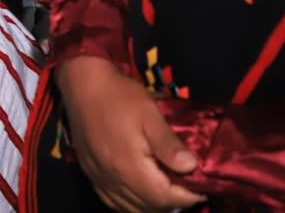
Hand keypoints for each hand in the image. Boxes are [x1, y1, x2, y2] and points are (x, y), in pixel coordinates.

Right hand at [56, 56, 205, 212]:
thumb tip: (192, 166)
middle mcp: (113, 179)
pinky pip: (112, 202)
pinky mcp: (90, 174)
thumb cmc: (119, 96)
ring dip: (152, 206)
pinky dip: (130, 204)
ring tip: (167, 191)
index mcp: (129, 167)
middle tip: (187, 188)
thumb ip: (169, 144)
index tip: (201, 189)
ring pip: (131, 208)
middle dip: (172, 203)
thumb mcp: (149, 114)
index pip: (164, 198)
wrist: (82, 84)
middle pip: (149, 207)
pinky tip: (139, 194)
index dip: (187, 198)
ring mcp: (99, 179)